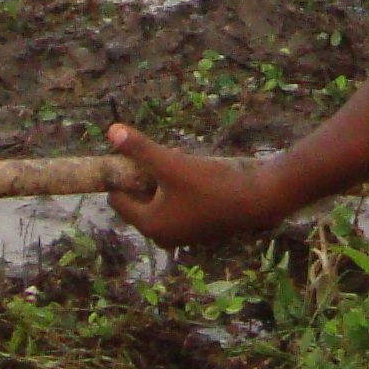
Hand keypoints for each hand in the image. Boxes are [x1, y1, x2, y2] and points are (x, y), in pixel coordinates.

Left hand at [102, 123, 289, 247]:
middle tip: (165, 158)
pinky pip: (179, 207)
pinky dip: (181, 191)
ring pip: (161, 202)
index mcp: (150, 225)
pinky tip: (198, 175)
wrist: (257, 201)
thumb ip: (140, 149)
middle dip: (148, 177)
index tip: (141, 157)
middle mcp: (163, 236)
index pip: (118, 199)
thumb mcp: (171, 163)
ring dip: (166, 181)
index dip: (125, 175)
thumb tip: (111, 131)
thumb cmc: (211, 184)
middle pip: (140, 200)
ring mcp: (182, 236)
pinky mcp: (199, 231)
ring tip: (182, 162)